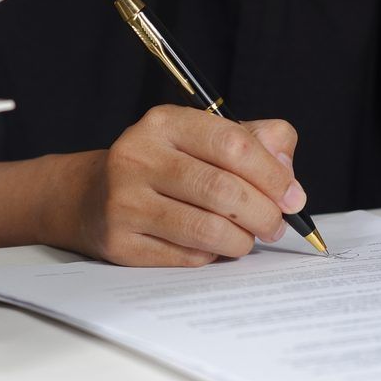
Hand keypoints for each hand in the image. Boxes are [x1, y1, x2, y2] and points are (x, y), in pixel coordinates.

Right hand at [0, 106, 306, 265]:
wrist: (87, 196)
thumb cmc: (160, 167)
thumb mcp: (199, 138)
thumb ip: (252, 140)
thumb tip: (286, 170)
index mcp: (163, 123)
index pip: (232, 144)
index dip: (272, 174)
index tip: (293, 197)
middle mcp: (138, 157)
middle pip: (222, 190)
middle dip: (263, 214)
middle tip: (277, 226)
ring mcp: (125, 202)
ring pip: (207, 229)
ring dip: (241, 241)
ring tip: (248, 239)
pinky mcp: (120, 242)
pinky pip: (186, 257)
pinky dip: (210, 257)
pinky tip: (212, 248)